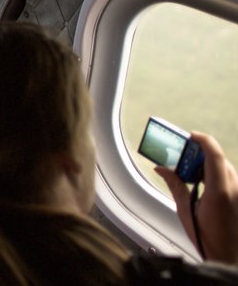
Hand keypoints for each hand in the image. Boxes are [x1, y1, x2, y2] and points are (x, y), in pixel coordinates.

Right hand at [155, 132, 237, 265]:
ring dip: (207, 165)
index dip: (202, 140)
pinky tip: (202, 184)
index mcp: (219, 191)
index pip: (214, 154)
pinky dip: (214, 175)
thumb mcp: (185, 211)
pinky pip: (228, 178)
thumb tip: (161, 168)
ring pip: (224, 168)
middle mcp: (234, 189)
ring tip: (190, 172)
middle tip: (182, 155)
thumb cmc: (208, 239)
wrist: (229, 256)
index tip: (190, 135)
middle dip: (200, 154)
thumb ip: (175, 185)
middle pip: (218, 160)